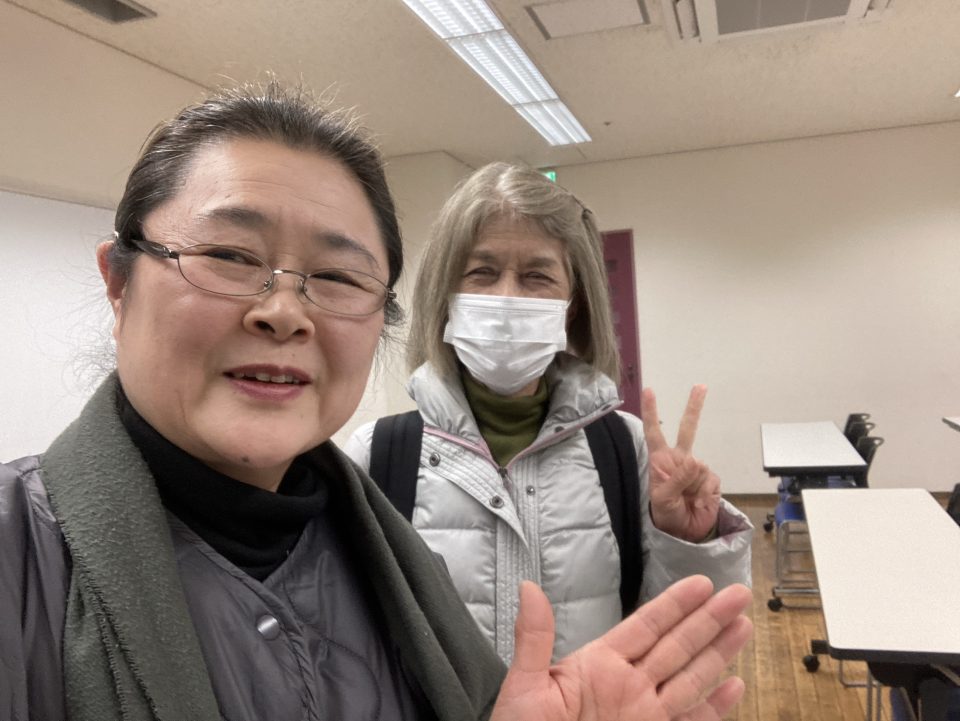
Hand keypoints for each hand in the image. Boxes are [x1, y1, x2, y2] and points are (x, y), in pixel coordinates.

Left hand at [490, 576, 752, 720]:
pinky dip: (715, 708)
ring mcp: (645, 717)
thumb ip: (535, 638)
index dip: (675, 605)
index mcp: (599, 667)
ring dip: (718, 654)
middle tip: (738, 594)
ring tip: (744, 625)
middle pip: (677, 647)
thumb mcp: (526, 687)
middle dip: (708, 621)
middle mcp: (629, 688)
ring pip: (691, 680)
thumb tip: (529, 587)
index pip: (645, 626)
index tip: (701, 583)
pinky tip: (735, 686)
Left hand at [643, 385, 720, 541]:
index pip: (654, 432)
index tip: (649, 391)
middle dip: (694, 407)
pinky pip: (710, 480)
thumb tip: (695, 461)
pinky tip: (698, 501)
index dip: (651, 412)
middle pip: (688, 429)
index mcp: (661, 461)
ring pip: (699, 466)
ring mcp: (696, 469)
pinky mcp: (711, 480)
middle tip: (700, 386)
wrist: (686, 532)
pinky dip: (704, 493)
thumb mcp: (663, 499)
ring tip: (686, 500)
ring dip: (693, 486)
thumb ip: (676, 480)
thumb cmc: (666, 514)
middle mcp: (679, 460)